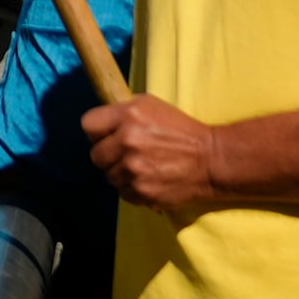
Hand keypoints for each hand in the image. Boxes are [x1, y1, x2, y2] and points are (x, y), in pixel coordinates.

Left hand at [83, 94, 227, 214]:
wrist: (211, 160)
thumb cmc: (180, 129)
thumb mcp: (150, 105)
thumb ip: (121, 111)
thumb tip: (100, 124)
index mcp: (128, 115)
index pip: (88, 125)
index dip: (97, 132)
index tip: (108, 135)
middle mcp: (127, 141)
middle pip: (95, 155)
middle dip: (108, 155)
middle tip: (127, 154)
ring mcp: (134, 168)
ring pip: (109, 176)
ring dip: (121, 173)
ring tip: (142, 167)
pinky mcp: (142, 191)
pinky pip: (123, 192)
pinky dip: (132, 188)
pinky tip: (148, 180)